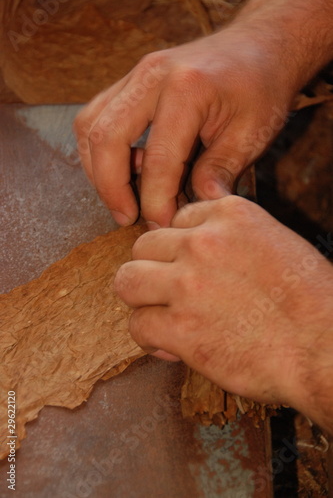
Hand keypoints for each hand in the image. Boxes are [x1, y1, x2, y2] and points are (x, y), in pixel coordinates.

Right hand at [73, 29, 291, 226]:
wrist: (258, 46)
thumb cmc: (261, 88)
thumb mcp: (253, 133)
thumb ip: (220, 171)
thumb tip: (194, 210)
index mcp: (188, 89)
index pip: (158, 160)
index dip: (156, 201)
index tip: (162, 226)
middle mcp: (152, 76)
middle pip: (107, 139)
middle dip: (111, 189)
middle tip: (127, 219)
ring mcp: (136, 74)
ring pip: (90, 126)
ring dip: (98, 170)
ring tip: (120, 199)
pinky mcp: (130, 80)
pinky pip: (95, 115)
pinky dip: (99, 149)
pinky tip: (118, 171)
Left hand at [115, 196, 332, 431]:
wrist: (326, 347)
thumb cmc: (311, 302)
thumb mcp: (275, 243)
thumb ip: (231, 240)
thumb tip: (193, 254)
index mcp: (230, 215)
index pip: (177, 220)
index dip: (180, 248)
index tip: (189, 269)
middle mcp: (203, 243)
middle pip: (144, 247)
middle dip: (154, 270)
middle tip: (169, 293)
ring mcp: (187, 284)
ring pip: (127, 280)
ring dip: (141, 299)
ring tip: (159, 315)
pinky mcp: (180, 328)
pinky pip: (137, 325)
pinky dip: (149, 339)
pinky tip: (169, 346)